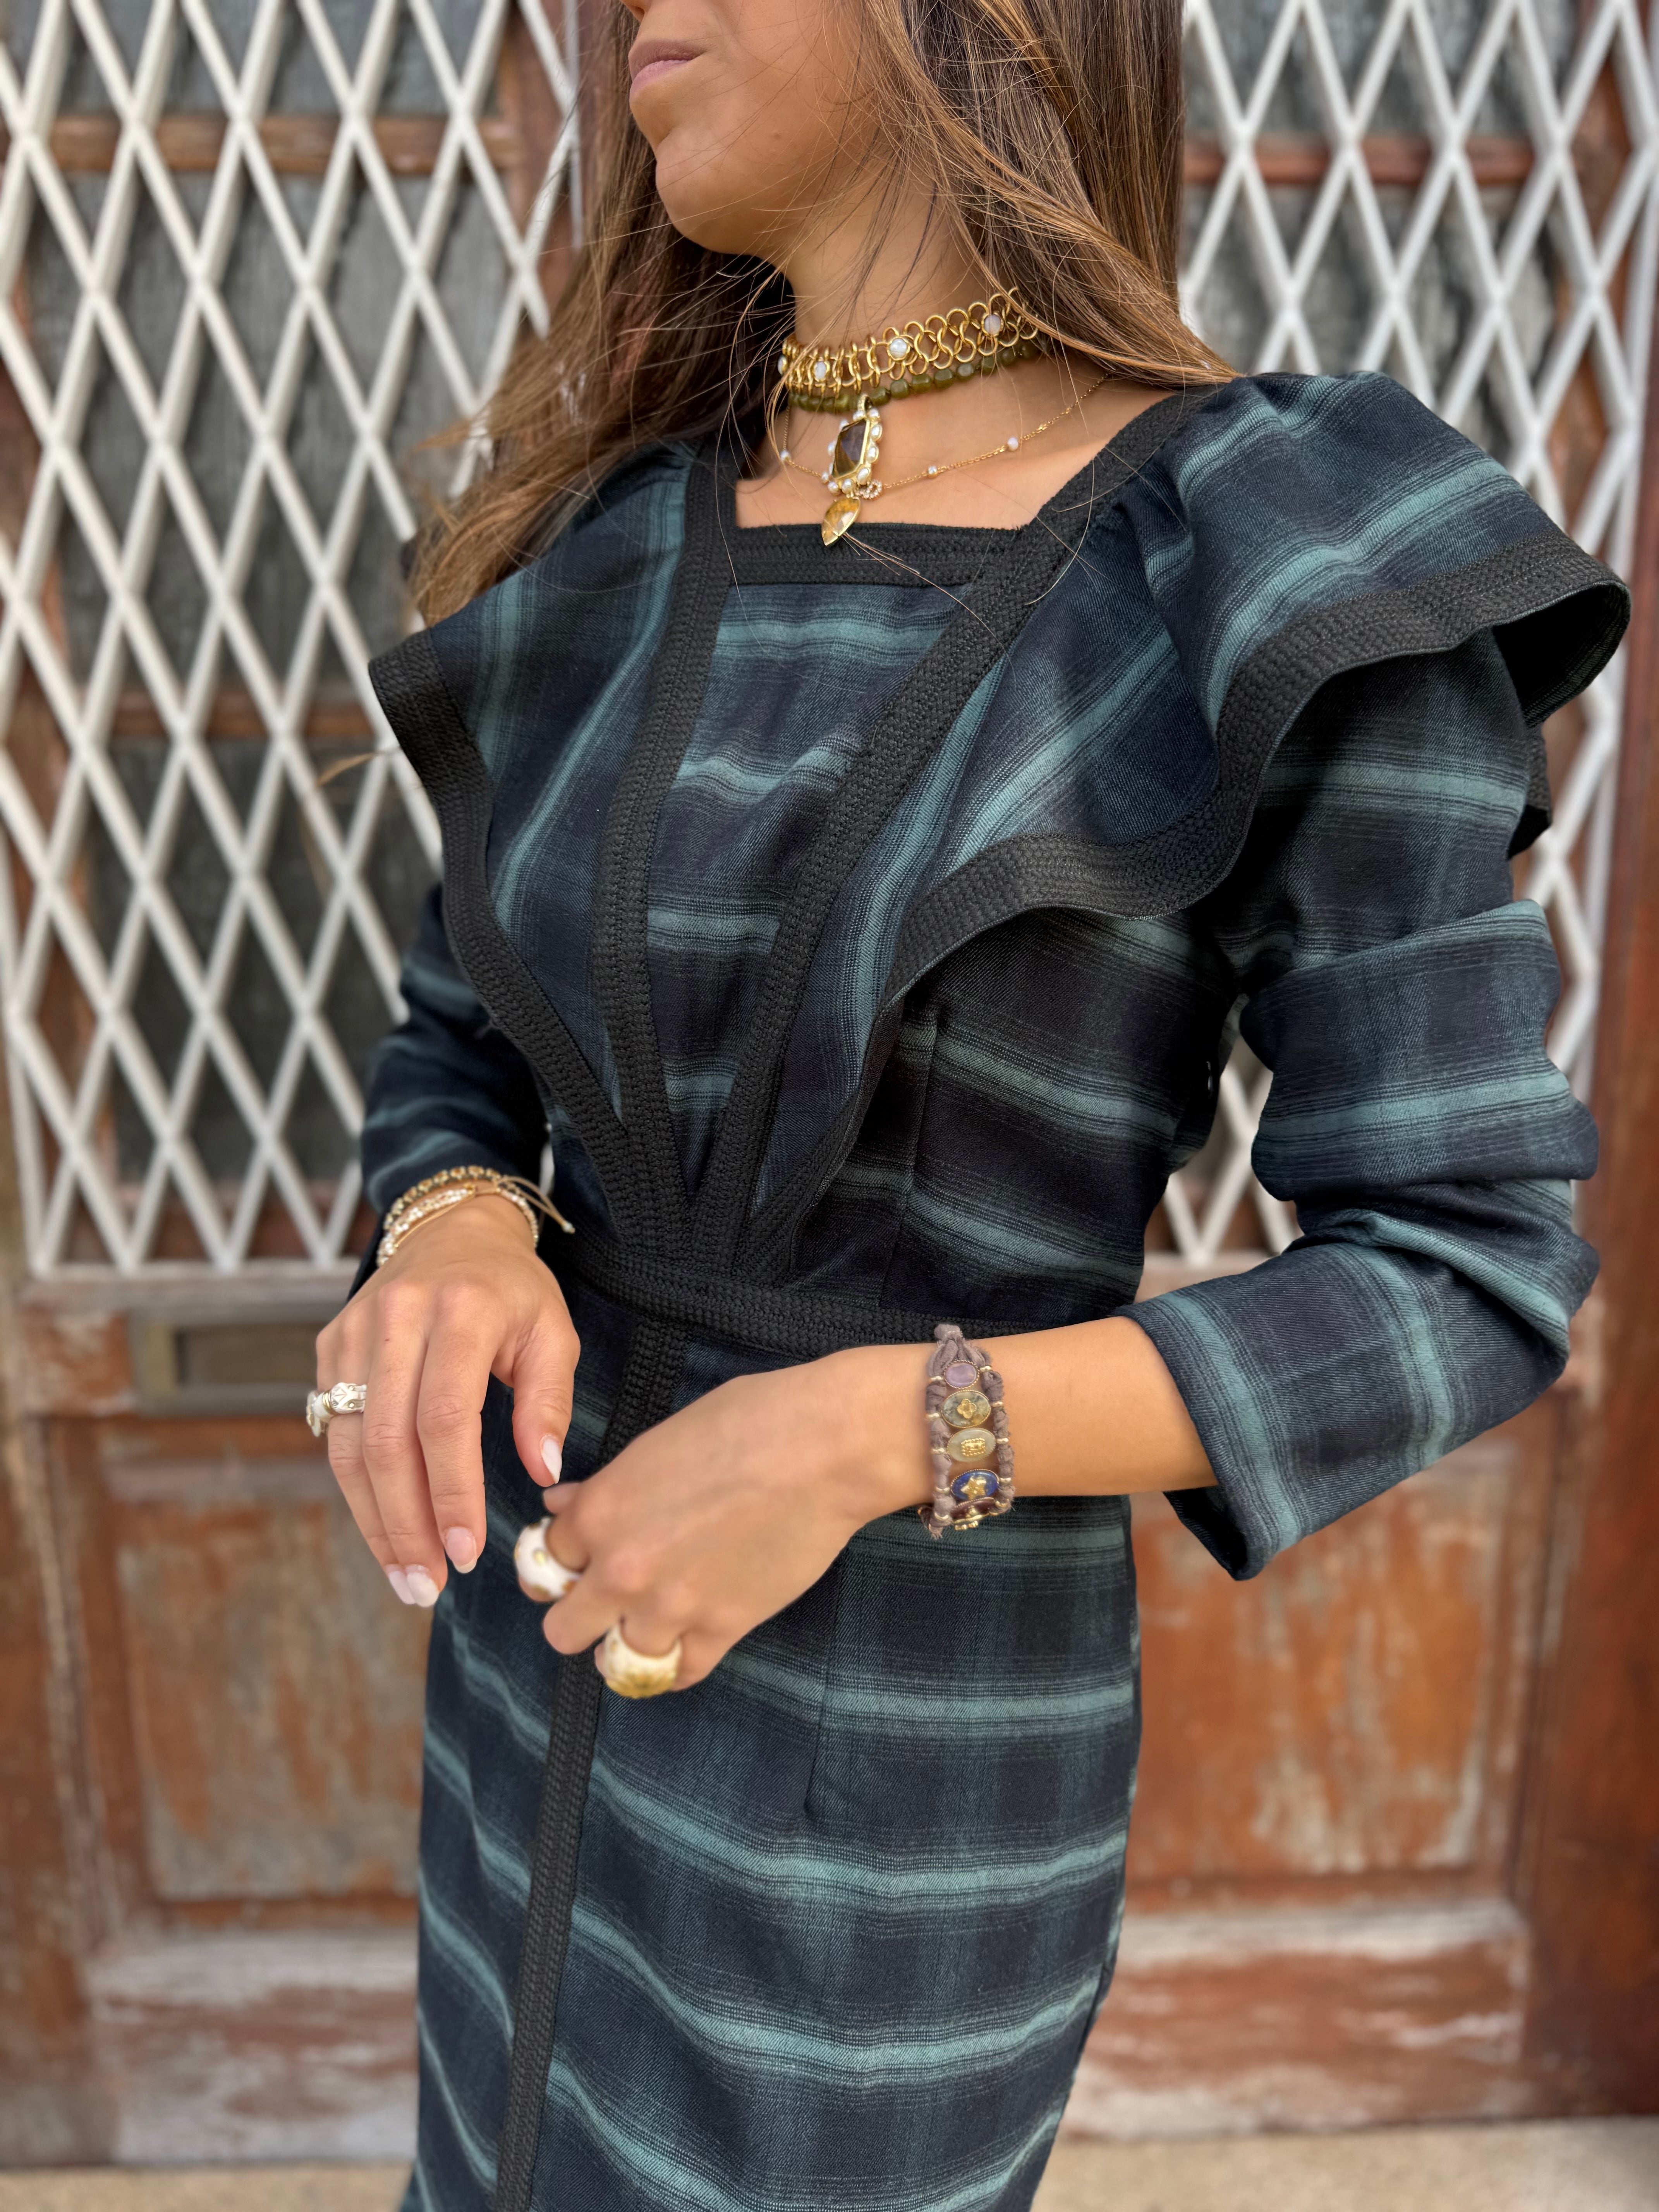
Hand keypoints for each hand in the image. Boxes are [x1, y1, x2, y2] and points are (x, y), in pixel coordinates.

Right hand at [315, 1197, 579, 1606]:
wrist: (453, 1229)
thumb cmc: (512, 1290)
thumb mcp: (553, 1332)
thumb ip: (549, 1400)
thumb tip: (542, 1471)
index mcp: (459, 1312)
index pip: (445, 1418)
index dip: (452, 1491)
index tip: (465, 1551)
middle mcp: (395, 1318)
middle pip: (389, 1440)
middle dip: (406, 1523)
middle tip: (427, 1584)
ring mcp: (353, 1332)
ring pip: (352, 1445)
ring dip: (375, 1519)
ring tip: (405, 1575)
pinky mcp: (329, 1346)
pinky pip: (335, 1431)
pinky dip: (357, 1488)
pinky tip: (383, 1528)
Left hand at [533, 1345, 929, 1688]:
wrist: (825, 1449)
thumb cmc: (747, 1422)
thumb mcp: (659, 1441)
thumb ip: (606, 1486)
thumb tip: (563, 1505)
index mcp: (600, 1511)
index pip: (547, 1560)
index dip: (564, 1560)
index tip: (581, 1560)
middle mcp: (622, 1569)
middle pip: (562, 1630)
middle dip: (580, 1614)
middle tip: (608, 1599)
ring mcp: (670, 1607)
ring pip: (614, 1663)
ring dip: (628, 1644)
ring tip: (652, 1623)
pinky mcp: (722, 1630)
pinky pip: (678, 1674)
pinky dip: (676, 1664)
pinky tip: (684, 1643)